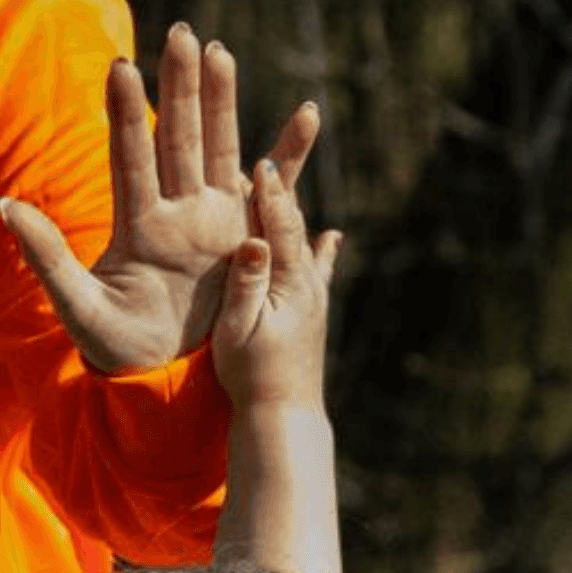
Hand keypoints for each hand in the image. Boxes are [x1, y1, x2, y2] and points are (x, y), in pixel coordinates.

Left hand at [1, 27, 319, 371]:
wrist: (165, 378)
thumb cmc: (115, 348)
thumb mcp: (79, 308)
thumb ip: (46, 258)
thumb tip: (6, 205)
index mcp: (137, 225)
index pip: (131, 157)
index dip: (127, 115)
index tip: (120, 67)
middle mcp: (176, 211)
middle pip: (178, 137)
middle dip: (179, 86)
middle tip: (180, 32)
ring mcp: (213, 220)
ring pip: (219, 147)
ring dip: (221, 100)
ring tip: (219, 50)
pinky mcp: (248, 237)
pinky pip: (274, 189)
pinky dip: (290, 153)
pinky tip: (306, 113)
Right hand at [211, 145, 340, 415]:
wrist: (283, 416)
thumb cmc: (253, 376)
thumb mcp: (239, 330)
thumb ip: (246, 283)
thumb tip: (254, 240)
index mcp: (290, 283)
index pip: (279, 226)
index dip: (268, 193)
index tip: (259, 162)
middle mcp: (309, 283)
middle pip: (295, 225)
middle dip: (281, 190)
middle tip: (270, 155)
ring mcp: (314, 298)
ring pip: (304, 242)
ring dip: (292, 211)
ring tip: (288, 179)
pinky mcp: (312, 313)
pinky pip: (319, 271)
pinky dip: (322, 249)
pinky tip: (332, 236)